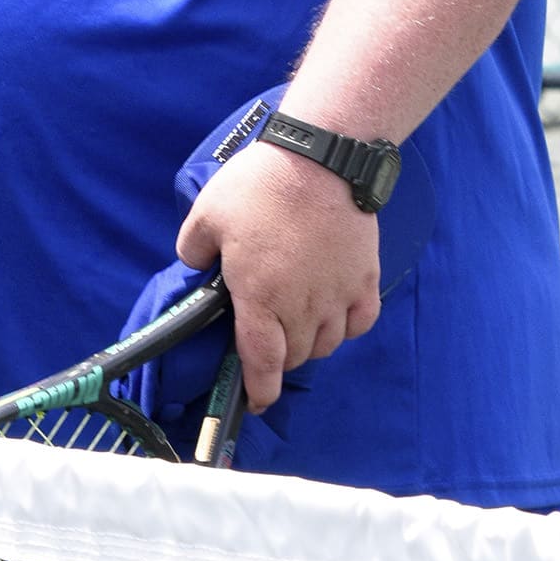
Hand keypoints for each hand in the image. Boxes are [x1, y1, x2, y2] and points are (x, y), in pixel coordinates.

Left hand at [176, 143, 381, 412]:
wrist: (321, 158)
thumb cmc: (260, 185)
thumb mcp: (205, 215)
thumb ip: (194, 250)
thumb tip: (196, 267)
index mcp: (259, 296)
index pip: (261, 361)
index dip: (259, 389)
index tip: (257, 401)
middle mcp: (302, 304)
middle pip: (294, 355)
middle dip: (277, 357)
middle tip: (266, 340)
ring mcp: (338, 293)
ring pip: (327, 343)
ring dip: (309, 343)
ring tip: (296, 324)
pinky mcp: (365, 277)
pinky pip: (360, 322)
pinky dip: (346, 328)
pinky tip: (334, 315)